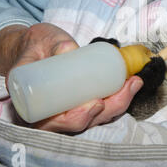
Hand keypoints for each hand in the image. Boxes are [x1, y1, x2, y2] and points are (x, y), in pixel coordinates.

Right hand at [0, 22, 142, 132]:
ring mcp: (69, 111)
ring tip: (134, 83)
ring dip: (119, 102)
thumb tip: (69, 49)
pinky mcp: (82, 103)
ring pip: (96, 117)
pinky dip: (118, 98)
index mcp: (32, 108)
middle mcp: (51, 116)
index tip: (96, 104)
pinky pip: (102, 107)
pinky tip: (132, 84)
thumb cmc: (33, 47)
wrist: (34, 46)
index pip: (56, 123)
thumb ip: (52, 46)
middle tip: (126, 88)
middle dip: (109, 108)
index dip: (78, 118)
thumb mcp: (38, 43)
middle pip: (84, 122)